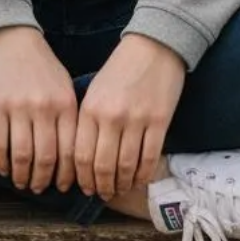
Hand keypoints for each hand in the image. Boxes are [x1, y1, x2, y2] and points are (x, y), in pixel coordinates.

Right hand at [0, 26, 78, 193]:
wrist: (9, 36)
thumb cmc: (39, 62)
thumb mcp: (63, 84)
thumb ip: (69, 115)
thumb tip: (73, 153)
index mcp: (65, 103)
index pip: (71, 150)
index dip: (68, 174)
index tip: (64, 187)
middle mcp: (44, 108)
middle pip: (46, 159)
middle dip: (44, 181)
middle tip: (40, 189)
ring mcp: (18, 108)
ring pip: (22, 157)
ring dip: (22, 176)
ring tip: (22, 183)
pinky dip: (0, 163)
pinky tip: (2, 169)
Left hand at [75, 34, 185, 201]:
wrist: (154, 46)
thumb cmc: (122, 69)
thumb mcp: (96, 90)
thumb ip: (88, 120)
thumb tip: (84, 159)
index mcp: (90, 108)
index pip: (80, 155)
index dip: (82, 178)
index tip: (85, 188)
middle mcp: (110, 116)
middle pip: (102, 166)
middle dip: (102, 186)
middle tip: (104, 194)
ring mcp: (136, 120)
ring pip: (126, 166)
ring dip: (122, 184)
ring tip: (121, 188)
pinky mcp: (159, 121)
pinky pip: (149, 158)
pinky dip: (143, 174)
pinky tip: (140, 179)